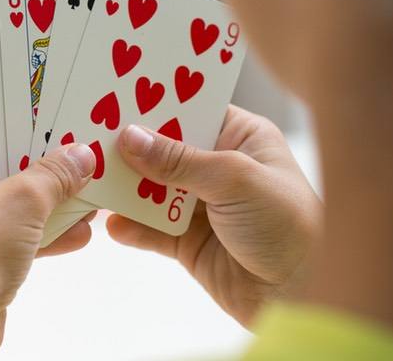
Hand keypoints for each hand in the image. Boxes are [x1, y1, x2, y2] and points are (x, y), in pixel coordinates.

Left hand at [0, 117, 97, 359]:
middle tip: (81, 152)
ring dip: (44, 200)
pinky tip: (76, 233)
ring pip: (0, 196)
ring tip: (88, 194)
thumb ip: (55, 174)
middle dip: (41, 163)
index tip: (60, 114)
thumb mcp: (23, 205)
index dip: (23, 117)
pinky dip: (30, 230)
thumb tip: (80, 156)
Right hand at [108, 105, 320, 325]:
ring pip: (152, 189)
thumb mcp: (235, 179)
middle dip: (130, 147)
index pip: (190, 110)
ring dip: (125, 188)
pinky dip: (132, 227)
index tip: (114, 95)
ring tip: (90, 179)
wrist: (304, 296)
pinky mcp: (190, 242)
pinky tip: (111, 223)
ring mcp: (203, 205)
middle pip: (164, 149)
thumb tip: (130, 137)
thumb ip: (179, 159)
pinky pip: (152, 229)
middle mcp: (221, 166)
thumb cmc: (289, 225)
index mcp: (242, 136)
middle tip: (88, 135)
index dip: (155, 103)